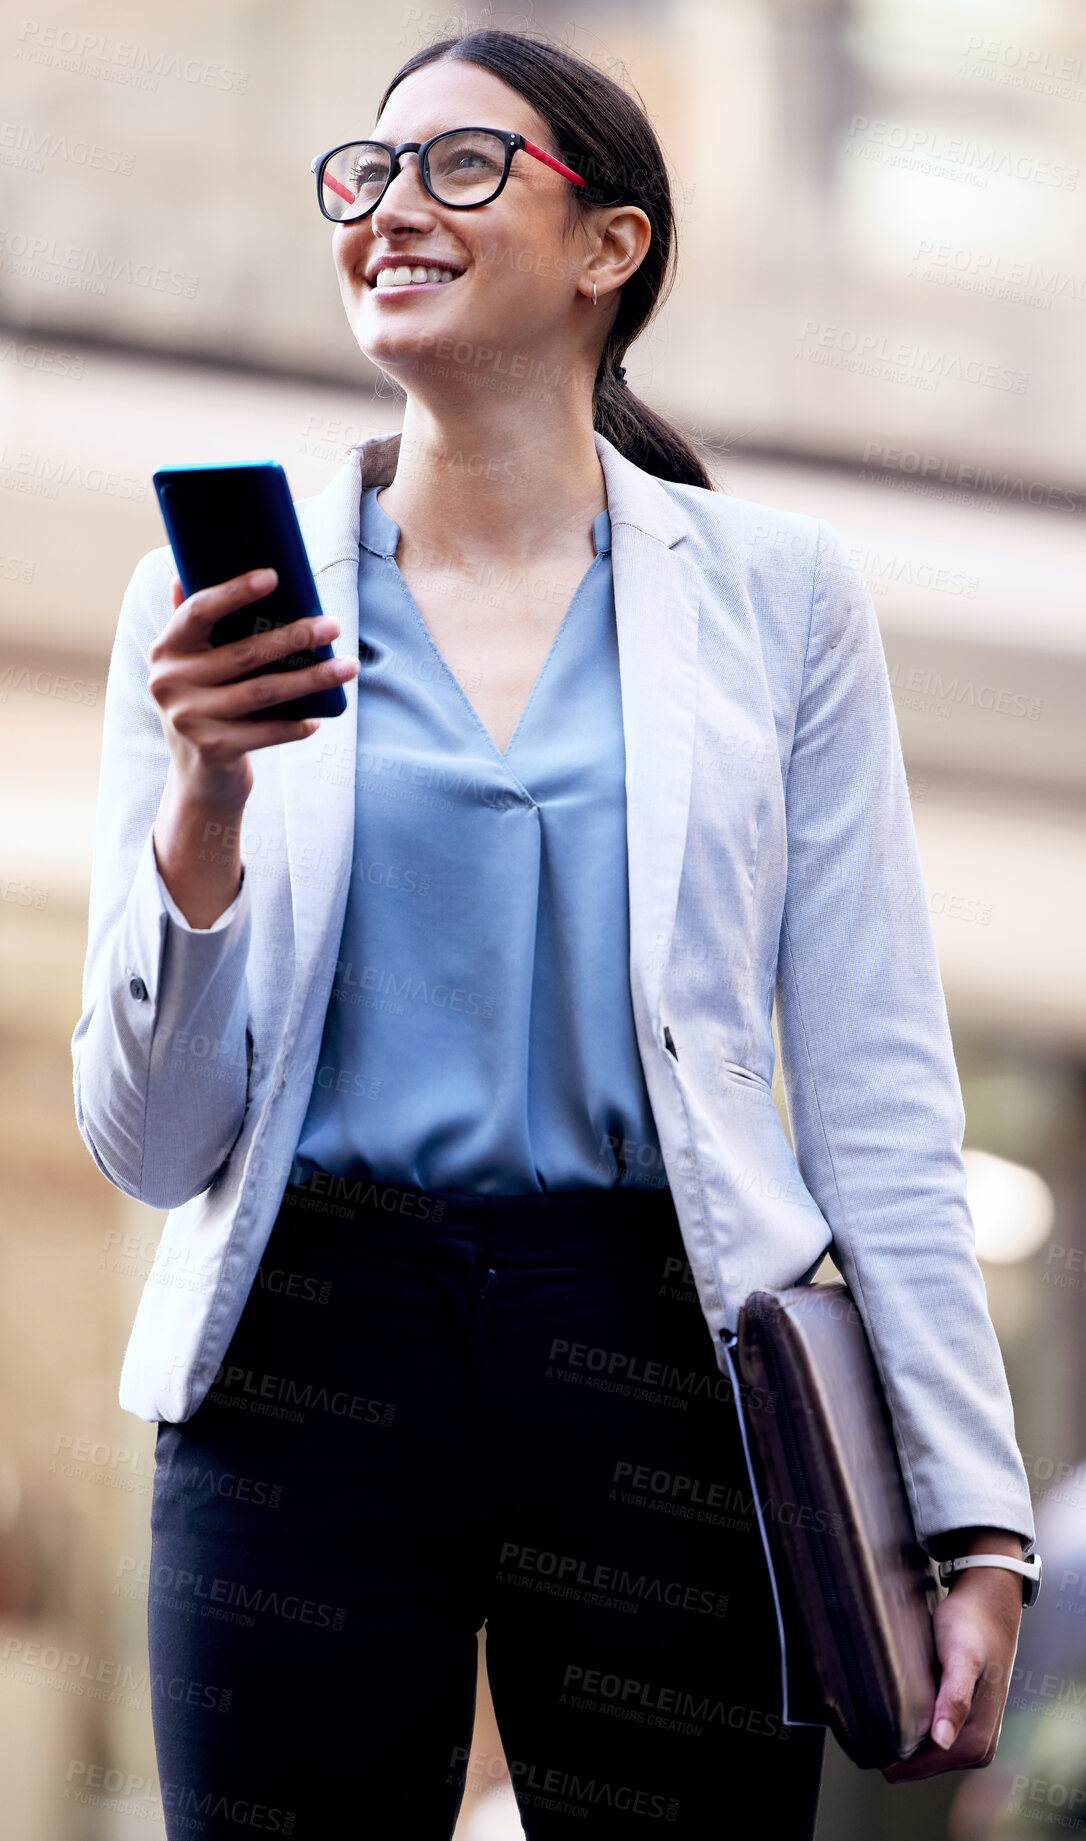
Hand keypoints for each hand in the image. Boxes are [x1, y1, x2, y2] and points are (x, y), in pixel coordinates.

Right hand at [148, 569, 357, 804]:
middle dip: (295, 637)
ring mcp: (189, 718)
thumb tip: (183, 569)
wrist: (198, 778)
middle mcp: (169, 682)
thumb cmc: (207, 705)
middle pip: (243, 652)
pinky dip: (296, 725)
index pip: (198, 611)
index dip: (234, 591)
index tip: (274, 576)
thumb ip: (189, 623)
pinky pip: (265, 733)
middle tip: (334, 625)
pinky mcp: (212, 750)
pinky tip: (319, 718)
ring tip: (348, 667)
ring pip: (263, 691)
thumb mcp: (192, 666)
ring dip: (311, 678)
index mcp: (166, 650)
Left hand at [882, 1530, 1023, 1782]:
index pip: (922, 1768)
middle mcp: (978, 1748)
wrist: (988, 1606)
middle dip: (896, 1749)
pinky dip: (913, 1728)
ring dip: (903, 1739)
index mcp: (977, 1742)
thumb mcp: (960, 1660)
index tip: (863, 1742)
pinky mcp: (965, 1722)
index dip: (892, 1759)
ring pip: (925, 1753)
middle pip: (922, 1764)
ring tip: (880, 1714)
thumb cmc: (972, 1627)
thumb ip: (955, 1700)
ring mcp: (973, 1737)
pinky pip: (931, 1738)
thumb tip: (943, 1741)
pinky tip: (898, 1709)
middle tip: (866, 1723)